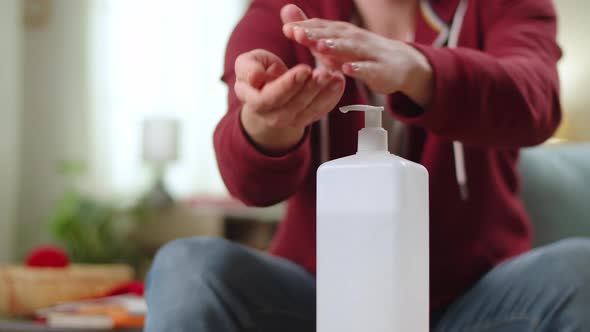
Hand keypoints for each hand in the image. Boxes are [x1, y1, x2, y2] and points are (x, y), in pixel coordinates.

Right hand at [234, 49, 344, 153]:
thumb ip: (248, 68)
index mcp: (254, 102)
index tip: (304, 69)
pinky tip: (339, 81)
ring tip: (335, 76)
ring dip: (324, 93)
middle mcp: (271, 116)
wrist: (268, 86)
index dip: (288, 85)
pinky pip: (321, 111)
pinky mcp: (306, 118)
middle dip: (310, 89)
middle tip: (324, 72)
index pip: (270, 98)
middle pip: (293, 107)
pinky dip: (333, 96)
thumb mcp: (247, 62)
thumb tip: (254, 78)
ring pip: (309, 110)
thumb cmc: (257, 69)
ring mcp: (290, 121)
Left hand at [281, 5, 433, 106]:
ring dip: (335, 47)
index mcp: (340, 33)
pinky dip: (358, 69)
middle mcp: (354, 39)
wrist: (400, 64)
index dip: (304, 28)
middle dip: (315, 34)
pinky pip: (368, 69)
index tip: (287, 29)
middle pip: (333, 35)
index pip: (320, 27)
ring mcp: (368, 53)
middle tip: (297, 34)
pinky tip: (347, 70)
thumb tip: (286, 15)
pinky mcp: (379, 70)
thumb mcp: (333, 42)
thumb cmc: (361, 54)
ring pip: (350, 49)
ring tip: (320, 47)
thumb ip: (310, 30)